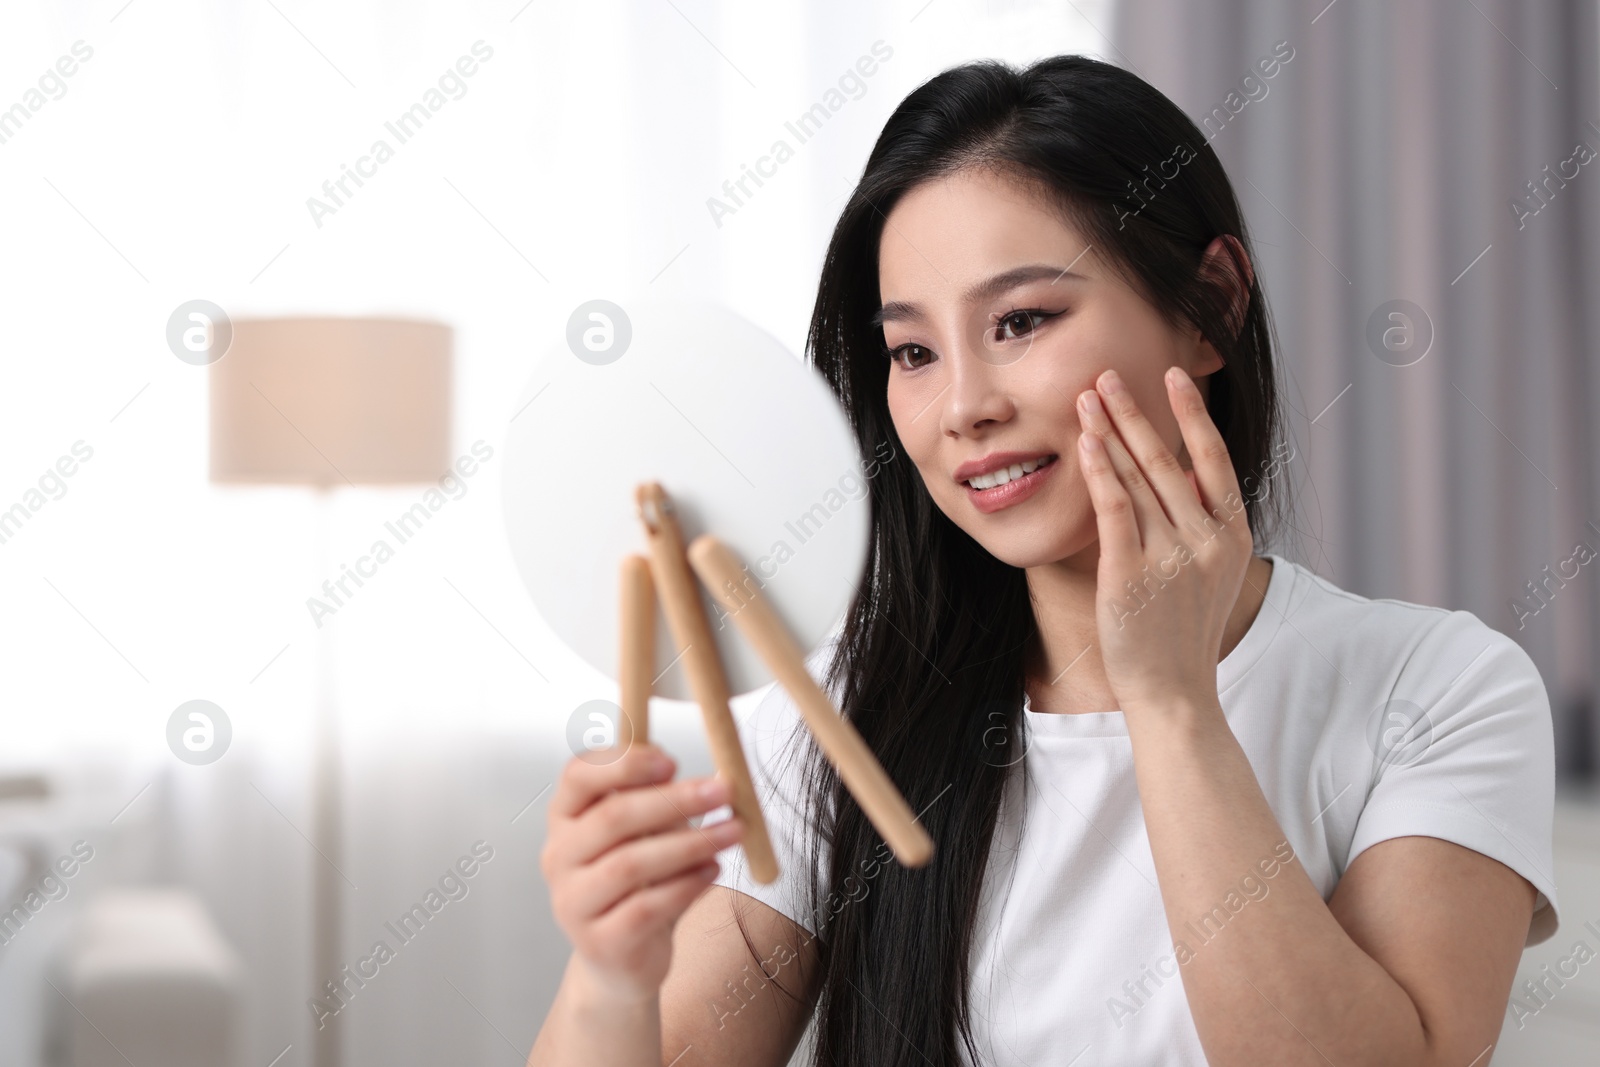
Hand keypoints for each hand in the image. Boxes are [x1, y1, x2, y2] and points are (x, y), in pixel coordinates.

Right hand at [541, 744, 743, 1001]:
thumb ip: (661, 803)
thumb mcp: (646, 833)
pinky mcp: (598, 942)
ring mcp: (573, 902)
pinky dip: (686, 885)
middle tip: (721, 790)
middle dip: (674, 800)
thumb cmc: (638, 883)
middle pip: (612, 817)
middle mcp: (559, 857)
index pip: (578, 775)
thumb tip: (704, 780)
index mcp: (565, 818)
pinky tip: (713, 870)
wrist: (622, 957)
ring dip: (690, 843)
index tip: (672, 761)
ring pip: (630, 864)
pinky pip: (645, 908)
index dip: (625, 763)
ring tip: (732, 832)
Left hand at [1074, 366, 1253, 709]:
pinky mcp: (1132, 574)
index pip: (1214, 460)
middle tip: (1108, 374)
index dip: (1192, 415)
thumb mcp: (1211, 574)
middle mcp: (1207, 540)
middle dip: (1136, 412)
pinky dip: (1100, 472)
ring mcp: (1171, 557)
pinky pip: (1115, 510)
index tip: (1174, 377)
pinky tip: (1086, 443)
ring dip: (1110, 432)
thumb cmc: (1183, 633)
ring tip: (1087, 398)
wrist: (1174, 692)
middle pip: (1168, 460)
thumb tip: (1180, 474)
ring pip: (1138, 479)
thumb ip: (1202, 525)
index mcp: (1232, 536)